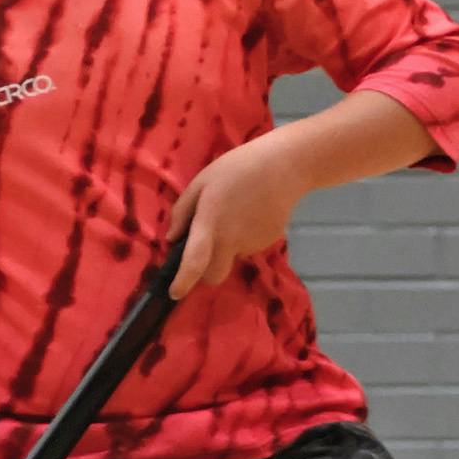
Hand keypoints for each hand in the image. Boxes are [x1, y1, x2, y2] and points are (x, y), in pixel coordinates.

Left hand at [165, 134, 309, 300]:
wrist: (286, 165)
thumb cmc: (238, 168)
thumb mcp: (201, 182)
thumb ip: (182, 212)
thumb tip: (172, 239)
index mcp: (210, 225)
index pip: (194, 263)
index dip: (183, 282)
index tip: (175, 293)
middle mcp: (231, 241)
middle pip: (215, 275)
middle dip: (206, 272)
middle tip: (206, 249)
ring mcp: (253, 244)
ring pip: (233, 258)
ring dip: (229, 247)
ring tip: (236, 213)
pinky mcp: (269, 241)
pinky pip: (250, 246)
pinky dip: (246, 237)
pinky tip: (252, 212)